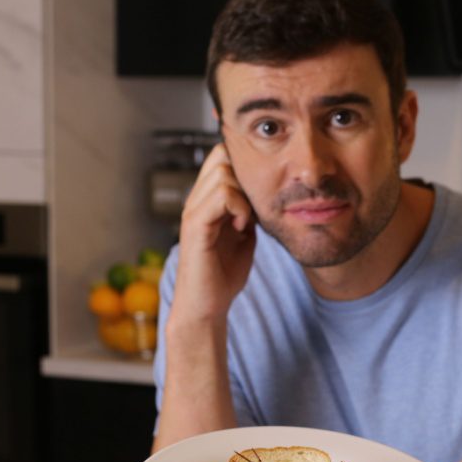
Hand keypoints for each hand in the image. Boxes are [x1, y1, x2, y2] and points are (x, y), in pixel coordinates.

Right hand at [170, 143, 256, 325]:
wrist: (207, 306)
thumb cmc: (224, 274)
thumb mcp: (244, 235)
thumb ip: (250, 212)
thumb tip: (268, 195)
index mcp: (207, 200)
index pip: (222, 156)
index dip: (244, 164)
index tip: (259, 194)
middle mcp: (196, 199)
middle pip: (222, 156)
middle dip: (246, 175)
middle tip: (253, 206)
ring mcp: (193, 210)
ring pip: (223, 172)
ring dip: (244, 193)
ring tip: (246, 219)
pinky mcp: (195, 225)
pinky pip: (221, 196)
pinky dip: (238, 207)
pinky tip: (241, 226)